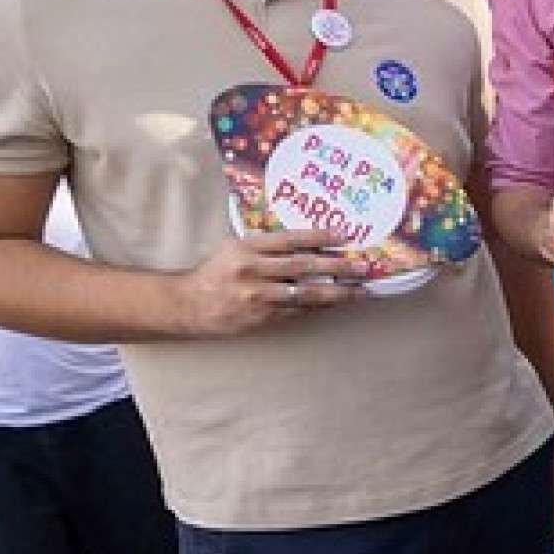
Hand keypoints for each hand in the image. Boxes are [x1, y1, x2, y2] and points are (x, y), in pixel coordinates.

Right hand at [172, 228, 359, 335]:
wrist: (189, 305)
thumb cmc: (217, 273)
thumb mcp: (235, 249)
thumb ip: (266, 246)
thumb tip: (308, 243)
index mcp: (246, 248)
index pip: (289, 240)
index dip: (319, 237)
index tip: (345, 236)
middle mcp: (252, 271)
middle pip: (302, 266)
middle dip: (337, 267)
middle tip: (363, 266)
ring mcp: (257, 296)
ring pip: (305, 293)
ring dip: (337, 293)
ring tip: (360, 290)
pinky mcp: (262, 317)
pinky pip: (298, 311)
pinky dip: (321, 307)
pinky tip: (338, 303)